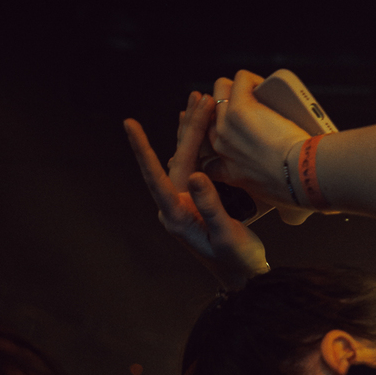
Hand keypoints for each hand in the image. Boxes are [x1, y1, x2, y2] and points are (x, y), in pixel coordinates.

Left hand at [124, 94, 268, 288]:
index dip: (142, 149)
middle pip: (176, 159)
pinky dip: (198, 144)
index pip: (156, 176)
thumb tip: (197, 174)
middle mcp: (175, 206)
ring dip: (192, 130)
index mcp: (176, 216)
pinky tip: (198, 127)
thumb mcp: (227, 234)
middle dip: (188, 127)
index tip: (129, 123)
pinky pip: (195, 165)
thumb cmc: (238, 261)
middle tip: (200, 96)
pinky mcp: (197, 200)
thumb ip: (210, 205)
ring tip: (199, 99)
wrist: (246, 278)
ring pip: (185, 158)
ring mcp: (185, 202)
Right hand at [208, 70, 317, 212]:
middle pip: (210, 116)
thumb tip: (293, 216)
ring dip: (238, 88)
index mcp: (229, 173)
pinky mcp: (239, 108)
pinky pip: (240, 80)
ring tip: (258, 93)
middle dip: (225, 106)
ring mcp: (226, 127)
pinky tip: (266, 85)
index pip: (207, 154)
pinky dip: (253, 79)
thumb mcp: (280, 205)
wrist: (303, 178)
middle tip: (247, 104)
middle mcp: (221, 148)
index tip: (228, 132)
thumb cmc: (301, 190)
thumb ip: (279, 205)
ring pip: (220, 91)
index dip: (214, 138)